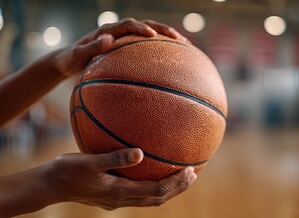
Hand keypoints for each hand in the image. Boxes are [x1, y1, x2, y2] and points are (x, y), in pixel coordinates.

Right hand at [46, 148, 196, 209]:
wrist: (50, 185)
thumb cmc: (67, 171)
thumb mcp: (89, 162)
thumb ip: (115, 158)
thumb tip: (140, 153)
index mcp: (119, 192)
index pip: (156, 191)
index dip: (175, 183)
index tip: (190, 170)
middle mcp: (122, 199)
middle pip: (158, 199)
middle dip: (178, 187)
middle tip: (194, 174)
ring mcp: (118, 200)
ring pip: (151, 199)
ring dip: (169, 189)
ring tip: (182, 177)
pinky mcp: (113, 196)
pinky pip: (140, 193)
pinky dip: (154, 186)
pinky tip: (155, 173)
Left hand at [53, 18, 188, 77]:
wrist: (69, 59)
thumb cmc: (72, 59)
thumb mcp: (77, 56)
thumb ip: (92, 48)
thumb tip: (109, 39)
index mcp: (107, 30)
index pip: (127, 24)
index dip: (140, 28)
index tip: (151, 35)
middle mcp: (118, 30)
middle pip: (145, 24)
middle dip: (162, 30)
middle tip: (179, 38)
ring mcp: (125, 37)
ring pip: (150, 33)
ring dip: (167, 37)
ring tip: (185, 45)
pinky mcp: (128, 46)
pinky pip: (147, 45)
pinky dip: (162, 48)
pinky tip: (174, 58)